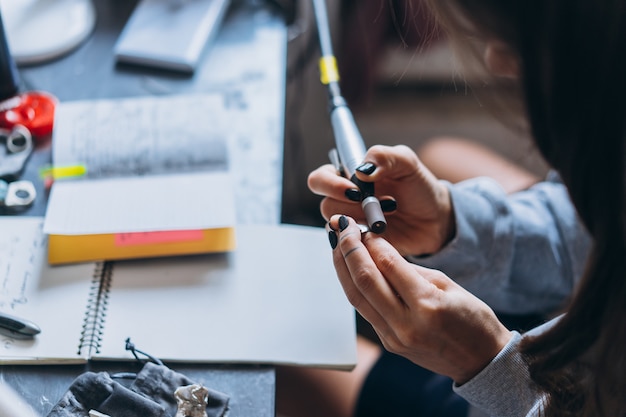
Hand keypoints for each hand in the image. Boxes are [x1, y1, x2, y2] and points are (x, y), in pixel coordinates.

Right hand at [308, 144, 454, 255]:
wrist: (435, 218)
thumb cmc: (418, 187)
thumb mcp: (407, 162)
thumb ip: (383, 156)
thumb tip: (361, 171)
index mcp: (348, 175)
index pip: (320, 178)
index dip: (331, 185)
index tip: (355, 189)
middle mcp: (345, 199)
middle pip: (325, 204)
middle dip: (349, 206)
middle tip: (371, 202)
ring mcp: (352, 223)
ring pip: (338, 224)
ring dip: (364, 218)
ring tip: (389, 212)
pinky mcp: (361, 242)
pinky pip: (350, 243)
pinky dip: (366, 236)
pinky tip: (385, 228)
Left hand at [328, 214, 511, 383]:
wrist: (481, 362)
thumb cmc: (472, 318)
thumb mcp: (447, 284)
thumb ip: (410, 269)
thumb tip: (377, 249)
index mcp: (427, 305)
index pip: (388, 264)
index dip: (371, 241)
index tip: (363, 226)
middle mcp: (405, 324)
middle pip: (364, 280)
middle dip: (349, 249)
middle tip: (341, 227)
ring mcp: (393, 337)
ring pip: (356, 296)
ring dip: (342, 266)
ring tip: (337, 243)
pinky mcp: (388, 343)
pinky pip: (364, 309)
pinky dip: (354, 285)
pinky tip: (349, 268)